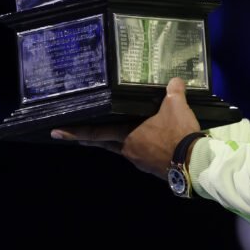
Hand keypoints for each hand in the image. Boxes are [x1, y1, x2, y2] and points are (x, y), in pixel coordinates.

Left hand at [51, 78, 200, 178]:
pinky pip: (141, 155)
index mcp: (127, 135)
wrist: (193, 162)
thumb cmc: (176, 133)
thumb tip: (175, 81)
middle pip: (105, 143)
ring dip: (119, 143)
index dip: (75, 132)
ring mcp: (139, 162)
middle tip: (76, 138)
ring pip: (124, 149)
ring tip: (123, 134)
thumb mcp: (176, 106)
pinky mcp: (153, 168)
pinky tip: (150, 143)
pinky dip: (141, 148)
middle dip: (90, 140)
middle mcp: (128, 150)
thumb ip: (173, 91)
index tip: (56, 132)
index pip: (96, 133)